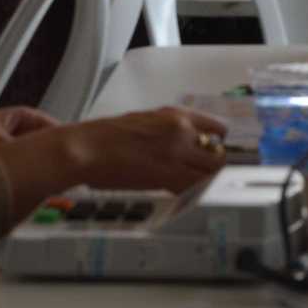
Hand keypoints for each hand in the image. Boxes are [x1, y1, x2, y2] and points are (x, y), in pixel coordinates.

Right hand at [65, 108, 228, 192]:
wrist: (87, 148)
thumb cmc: (106, 136)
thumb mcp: (145, 120)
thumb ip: (169, 130)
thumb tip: (184, 143)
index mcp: (175, 115)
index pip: (217, 128)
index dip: (220, 144)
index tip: (219, 151)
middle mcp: (181, 131)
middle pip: (218, 154)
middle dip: (215, 165)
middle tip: (206, 172)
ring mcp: (175, 153)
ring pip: (209, 172)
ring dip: (204, 180)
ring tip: (194, 184)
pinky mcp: (165, 175)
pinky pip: (191, 187)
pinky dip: (191, 192)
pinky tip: (182, 192)